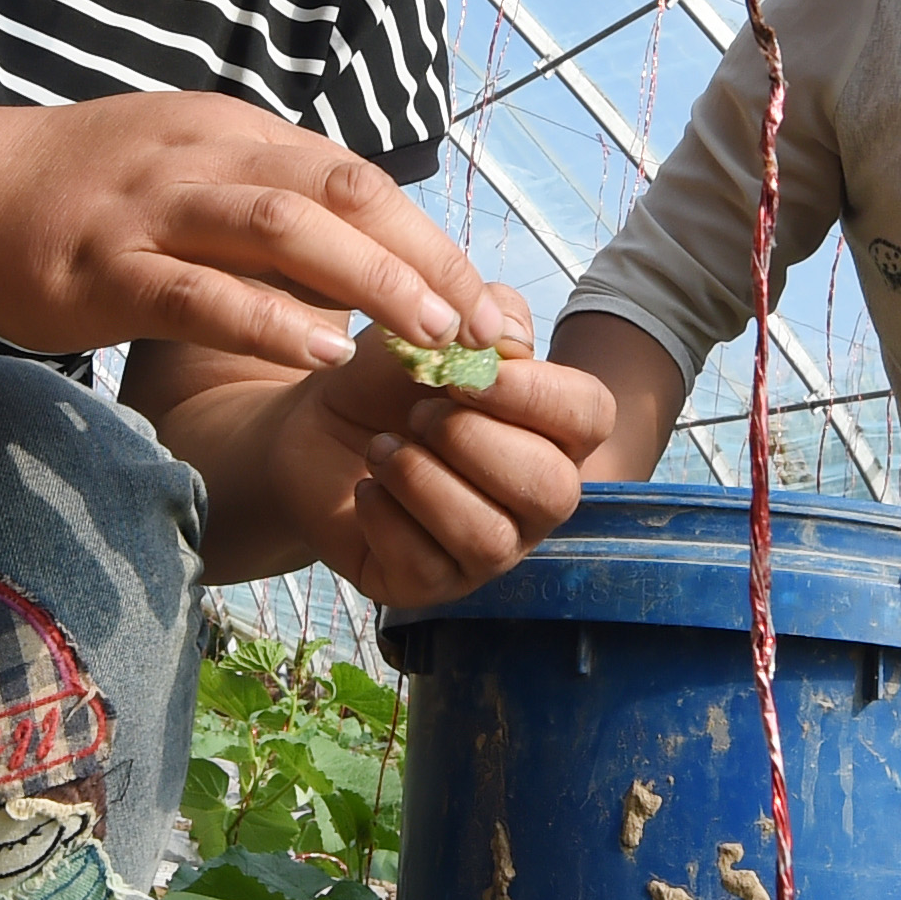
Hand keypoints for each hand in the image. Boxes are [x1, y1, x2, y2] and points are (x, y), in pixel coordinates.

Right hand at [0, 93, 483, 365]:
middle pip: (343, 193)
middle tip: (485, 327)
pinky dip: (270, 321)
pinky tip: (321, 355)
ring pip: (284, 231)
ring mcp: (152, 208)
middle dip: (425, 260)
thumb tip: (362, 260)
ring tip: (432, 338)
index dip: (431, 240)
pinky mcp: (105, 267)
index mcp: (234, 131)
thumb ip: (263, 203)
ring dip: (370, 283)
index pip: (358, 180)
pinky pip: (201, 292)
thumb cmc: (78, 192)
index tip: (487, 302)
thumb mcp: (186, 170)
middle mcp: (204, 155)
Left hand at [289, 288, 612, 610]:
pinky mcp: (431, 585)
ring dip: (422, 480)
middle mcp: (533, 498)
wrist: (310, 428)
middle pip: (552, 489)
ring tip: (382, 449)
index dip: (535, 395)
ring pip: (489, 538)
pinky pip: (426, 566)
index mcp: (551, 431)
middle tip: (418, 414)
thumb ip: (481, 314)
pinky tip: (367, 490)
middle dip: (473, 442)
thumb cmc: (384, 380)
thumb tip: (508, 343)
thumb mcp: (429, 325)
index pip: (590, 417)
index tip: (467, 375)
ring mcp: (489, 550)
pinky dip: (385, 516)